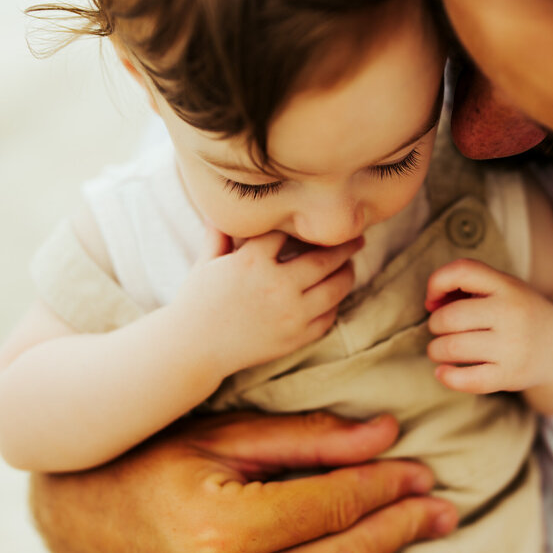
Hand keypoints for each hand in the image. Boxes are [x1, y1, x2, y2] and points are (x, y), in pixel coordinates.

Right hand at [29, 411, 457, 552]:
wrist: (69, 517)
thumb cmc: (147, 459)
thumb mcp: (221, 433)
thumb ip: (307, 438)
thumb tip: (388, 433)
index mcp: (217, 528)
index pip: (332, 508)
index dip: (386, 488)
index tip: (421, 472)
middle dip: (401, 532)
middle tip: (444, 512)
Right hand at [173, 232, 361, 372]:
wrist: (195, 348)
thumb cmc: (198, 301)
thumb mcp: (206, 262)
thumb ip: (220, 233)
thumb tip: (220, 204)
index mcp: (251, 262)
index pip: (289, 232)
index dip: (303, 225)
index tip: (315, 219)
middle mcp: (275, 286)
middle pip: (324, 258)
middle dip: (344, 246)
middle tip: (357, 237)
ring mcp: (290, 314)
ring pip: (335, 288)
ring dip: (347, 273)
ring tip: (350, 264)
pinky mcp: (296, 337)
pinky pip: (328, 317)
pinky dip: (334, 304)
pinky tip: (333, 295)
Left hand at [425, 258, 552, 394]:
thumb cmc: (519, 314)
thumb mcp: (503, 289)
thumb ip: (467, 288)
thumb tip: (431, 303)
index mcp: (507, 286)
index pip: (463, 271)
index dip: (436, 282)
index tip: (434, 299)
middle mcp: (511, 313)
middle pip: (450, 317)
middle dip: (435, 325)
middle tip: (441, 330)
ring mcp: (513, 346)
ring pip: (452, 347)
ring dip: (435, 350)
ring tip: (440, 350)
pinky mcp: (510, 376)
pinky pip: (467, 379)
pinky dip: (446, 376)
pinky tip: (442, 372)